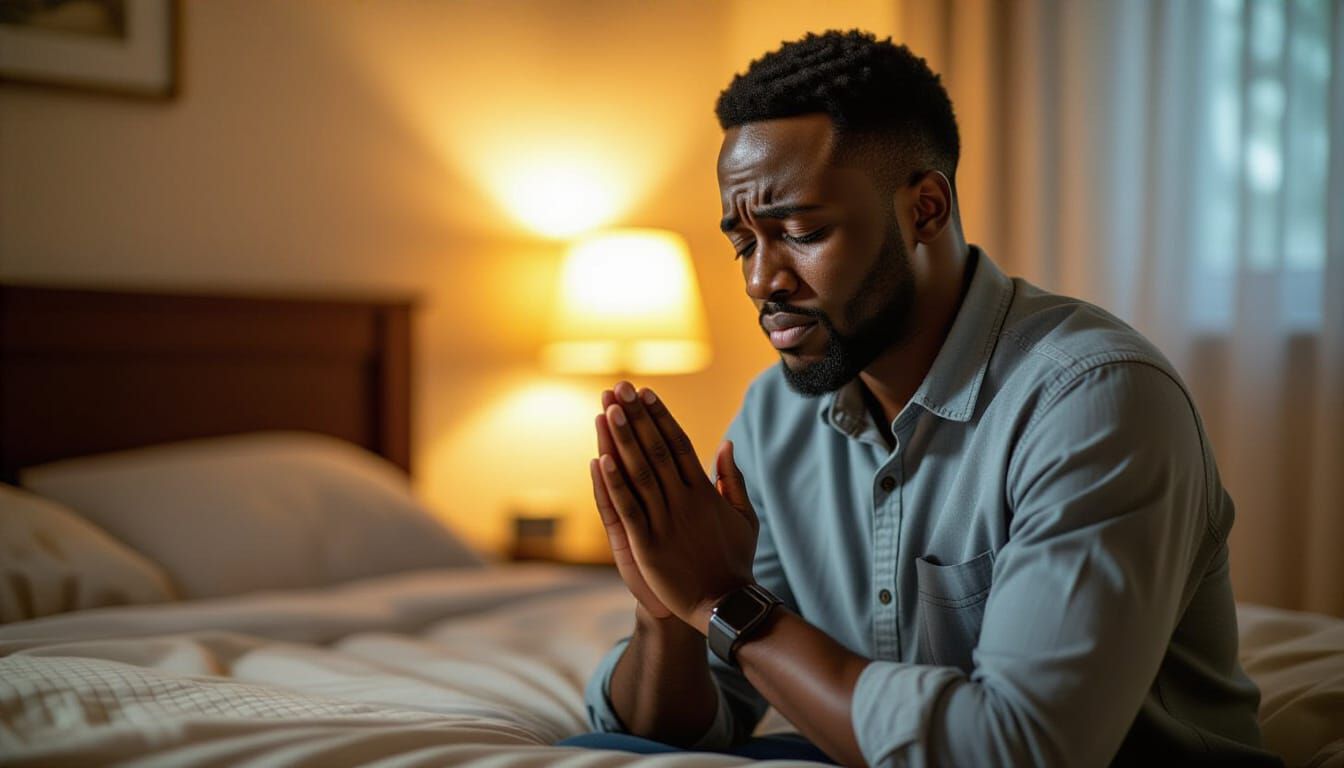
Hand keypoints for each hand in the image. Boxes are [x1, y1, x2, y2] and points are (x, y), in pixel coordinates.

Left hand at [594, 381, 758, 633]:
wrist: (724, 605)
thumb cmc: (734, 561)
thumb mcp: (744, 516)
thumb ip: (732, 479)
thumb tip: (726, 444)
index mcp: (704, 491)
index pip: (679, 443)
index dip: (660, 416)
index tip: (645, 393)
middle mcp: (684, 500)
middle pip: (656, 449)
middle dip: (636, 417)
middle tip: (619, 387)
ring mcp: (665, 522)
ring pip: (639, 472)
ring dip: (621, 439)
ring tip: (607, 409)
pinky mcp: (648, 545)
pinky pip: (628, 508)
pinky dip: (613, 483)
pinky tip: (600, 458)